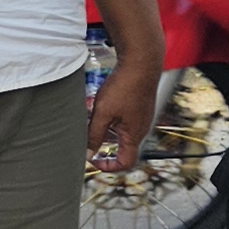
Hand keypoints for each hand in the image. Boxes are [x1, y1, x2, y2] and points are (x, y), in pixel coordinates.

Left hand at [85, 52, 161, 170]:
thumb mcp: (103, 113)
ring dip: (106, 129)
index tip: (93, 160)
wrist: (142, 62)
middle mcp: (141, 128)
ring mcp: (142, 117)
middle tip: (87, 135)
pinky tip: (102, 104)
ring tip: (93, 116)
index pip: (125, 162)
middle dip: (103, 145)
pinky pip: (125, 121)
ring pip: (121, 133)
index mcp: (134, 135)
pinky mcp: (140, 107)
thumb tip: (87, 154)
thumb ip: (94, 136)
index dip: (109, 166)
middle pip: (122, 148)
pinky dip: (112, 119)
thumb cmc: (124, 87)